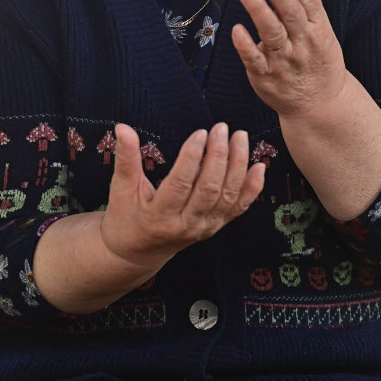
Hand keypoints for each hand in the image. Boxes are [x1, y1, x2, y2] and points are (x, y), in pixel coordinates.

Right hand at [99, 122, 264, 267]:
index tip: (200, 133)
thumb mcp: (121, 188)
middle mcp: (186, 225)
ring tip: (239, 137)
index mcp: (160, 216)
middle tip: (221, 128)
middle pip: (209, 189)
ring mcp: (204, 228)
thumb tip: (122, 127)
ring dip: (237, 165)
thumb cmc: (126, 217)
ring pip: (228, 196)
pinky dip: (252, 188)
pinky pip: (239, 208)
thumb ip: (126, 157)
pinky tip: (259, 166)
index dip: (191, 158)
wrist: (137, 252)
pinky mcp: (216, 227)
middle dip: (218, 156)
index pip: (180, 184)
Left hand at [231, 0, 346, 120]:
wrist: (320, 104)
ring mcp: (284, 60)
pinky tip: (236, 29)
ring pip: (272, 34)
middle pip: (290, 13)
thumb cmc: (316, 54)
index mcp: (318, 25)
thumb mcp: (319, 19)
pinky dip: (246, 45)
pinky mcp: (265, 76)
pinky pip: (255, 60)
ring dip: (259, 12)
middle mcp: (303, 42)